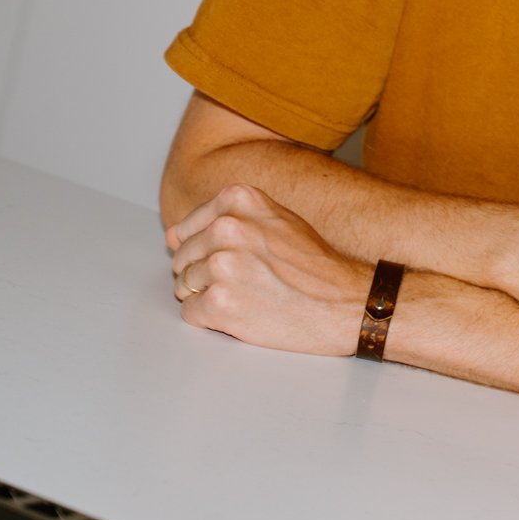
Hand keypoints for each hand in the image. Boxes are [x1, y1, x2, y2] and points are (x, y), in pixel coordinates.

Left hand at [165, 183, 369, 354]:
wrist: (348, 303)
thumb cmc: (316, 266)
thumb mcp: (276, 223)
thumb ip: (223, 221)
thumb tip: (171, 236)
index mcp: (239, 200)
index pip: (187, 229)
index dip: (210, 251)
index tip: (240, 259)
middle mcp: (226, 227)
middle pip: (183, 258)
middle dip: (207, 275)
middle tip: (250, 282)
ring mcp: (220, 265)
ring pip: (184, 286)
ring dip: (212, 297)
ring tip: (251, 297)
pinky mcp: (218, 302)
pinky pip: (190, 312)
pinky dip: (212, 319)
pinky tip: (245, 313)